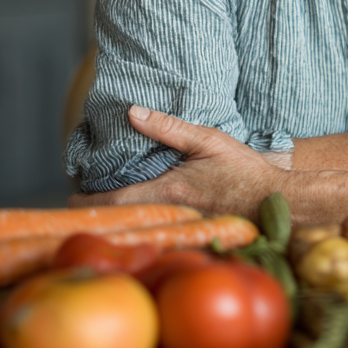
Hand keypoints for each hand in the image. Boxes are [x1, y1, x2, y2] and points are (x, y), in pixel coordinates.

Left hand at [68, 106, 289, 219]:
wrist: (277, 202)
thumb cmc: (245, 171)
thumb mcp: (209, 140)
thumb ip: (169, 128)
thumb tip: (133, 112)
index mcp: (166, 192)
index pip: (111, 201)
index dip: (85, 200)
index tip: (71, 197)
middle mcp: (168, 215)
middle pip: (118, 219)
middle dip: (99, 209)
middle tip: (84, 198)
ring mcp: (178, 230)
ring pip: (136, 227)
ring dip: (121, 217)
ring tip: (108, 204)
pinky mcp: (190, 236)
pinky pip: (157, 232)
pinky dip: (143, 224)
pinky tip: (143, 215)